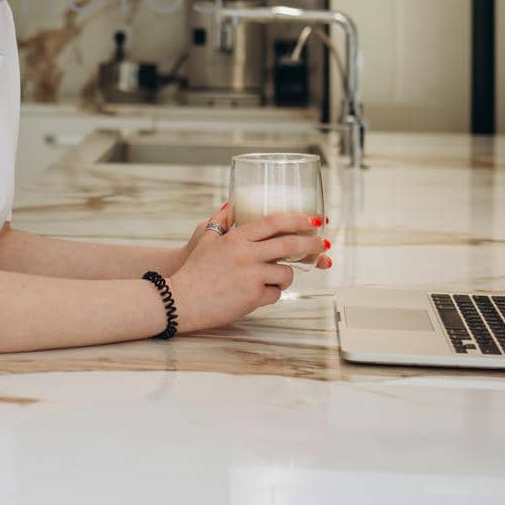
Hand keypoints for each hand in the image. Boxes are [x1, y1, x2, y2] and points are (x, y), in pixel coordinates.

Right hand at [169, 212, 332, 333]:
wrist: (181, 300)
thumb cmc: (193, 270)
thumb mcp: (205, 239)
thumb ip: (220, 221)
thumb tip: (232, 205)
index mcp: (236, 238)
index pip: (274, 223)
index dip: (297, 220)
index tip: (313, 220)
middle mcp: (246, 255)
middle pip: (289, 245)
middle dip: (312, 244)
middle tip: (323, 244)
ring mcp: (251, 277)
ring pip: (286, 273)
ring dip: (286, 275)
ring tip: (275, 278)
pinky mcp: (252, 298)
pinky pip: (275, 294)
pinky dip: (272, 293)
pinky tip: (258, 294)